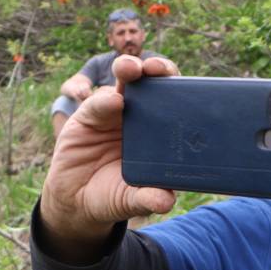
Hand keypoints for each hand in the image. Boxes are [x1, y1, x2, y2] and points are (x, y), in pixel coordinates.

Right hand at [40, 55, 179, 261]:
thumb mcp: (131, 200)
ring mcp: (114, 113)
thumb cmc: (114, 195)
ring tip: (131, 69)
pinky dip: (104, 100)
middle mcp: (141, 117)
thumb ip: (147, 199)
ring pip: (125, 84)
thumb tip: (166, 201)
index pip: (178, 103)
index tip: (193, 85)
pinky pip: (97, 103)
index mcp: (161, 132)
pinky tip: (112, 102)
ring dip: (129, 70)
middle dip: (157, 69)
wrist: (77, 201)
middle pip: (154, 84)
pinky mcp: (89, 116)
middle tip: (157, 68)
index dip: (184, 90)